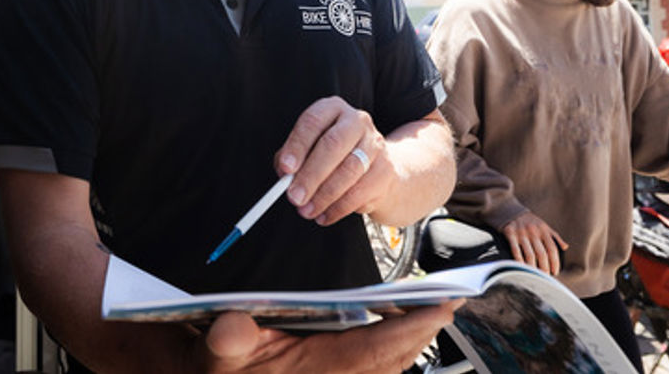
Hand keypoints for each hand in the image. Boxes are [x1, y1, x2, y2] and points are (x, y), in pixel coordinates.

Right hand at [202, 301, 462, 372]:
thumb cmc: (223, 368)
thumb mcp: (218, 351)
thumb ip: (227, 339)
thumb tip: (233, 325)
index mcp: (318, 371)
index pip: (374, 350)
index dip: (410, 328)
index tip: (438, 308)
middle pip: (393, 359)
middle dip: (422, 332)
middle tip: (449, 301)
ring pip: (390, 366)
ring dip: (413, 341)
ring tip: (433, 311)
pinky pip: (377, 370)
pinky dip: (395, 350)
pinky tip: (401, 332)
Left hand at [275, 97, 389, 226]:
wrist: (378, 169)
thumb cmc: (334, 157)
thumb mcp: (310, 148)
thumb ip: (293, 158)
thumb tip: (285, 175)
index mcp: (333, 109)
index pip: (313, 121)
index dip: (298, 145)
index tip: (285, 168)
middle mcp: (357, 121)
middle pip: (333, 144)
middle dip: (311, 174)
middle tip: (294, 196)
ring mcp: (375, 145)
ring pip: (349, 171)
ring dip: (323, 196)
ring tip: (306, 210)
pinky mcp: (385, 171)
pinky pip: (360, 193)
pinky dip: (338, 208)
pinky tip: (324, 215)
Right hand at [502, 213, 567, 276]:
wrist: (510, 209)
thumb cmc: (529, 220)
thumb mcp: (543, 225)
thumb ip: (554, 236)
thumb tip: (565, 247)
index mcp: (543, 230)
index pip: (552, 249)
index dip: (555, 262)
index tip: (555, 271)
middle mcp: (533, 231)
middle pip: (542, 254)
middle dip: (545, 267)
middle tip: (545, 276)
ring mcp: (521, 233)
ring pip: (530, 254)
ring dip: (533, 267)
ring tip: (535, 275)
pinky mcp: (510, 234)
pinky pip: (515, 250)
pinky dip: (519, 260)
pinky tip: (522, 267)